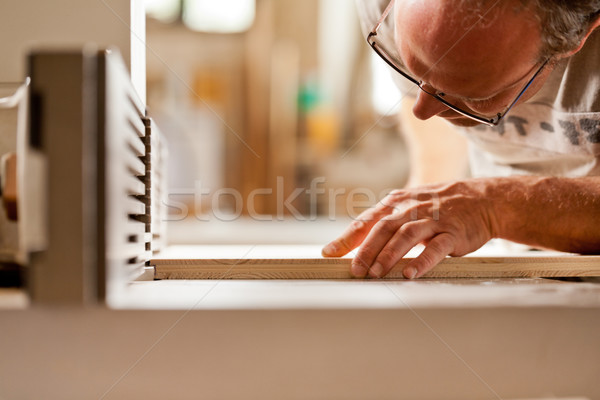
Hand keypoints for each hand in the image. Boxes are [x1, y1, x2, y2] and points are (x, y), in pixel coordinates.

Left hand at [322, 179, 497, 278]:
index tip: (328, 253)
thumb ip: (383, 224)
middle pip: (382, 228)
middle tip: (354, 270)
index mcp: (396, 204)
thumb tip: (353, 245)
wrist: (481, 199)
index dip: (346, 238)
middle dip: (366, 250)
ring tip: (376, 273)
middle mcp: (411, 209)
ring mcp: (433, 220)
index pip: (366, 221)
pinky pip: (436, 248)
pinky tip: (410, 274)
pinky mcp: (453, 233)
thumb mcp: (408, 208)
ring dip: (389, 255)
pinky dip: (422, 261)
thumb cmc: (437, 208)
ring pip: (406, 235)